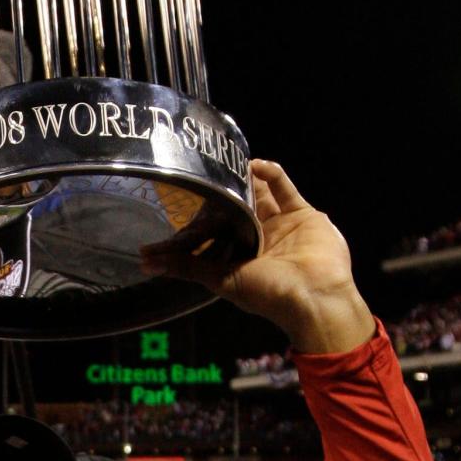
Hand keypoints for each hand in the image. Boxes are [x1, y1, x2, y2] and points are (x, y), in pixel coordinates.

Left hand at [142, 159, 374, 352]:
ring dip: (245, 180)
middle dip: (223, 193)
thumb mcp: (220, 280)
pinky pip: (285, 188)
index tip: (181, 199)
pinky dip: (272, 174)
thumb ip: (187, 267)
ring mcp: (282, 226)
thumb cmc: (267, 293)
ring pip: (260, 195)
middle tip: (204, 172)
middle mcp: (260, 240)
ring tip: (227, 164)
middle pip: (237, 209)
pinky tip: (254, 164)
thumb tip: (145, 263)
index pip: (216, 231)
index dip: (201, 218)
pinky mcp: (302, 213)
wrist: (315, 296)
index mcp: (240, 258)